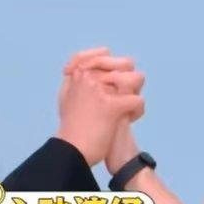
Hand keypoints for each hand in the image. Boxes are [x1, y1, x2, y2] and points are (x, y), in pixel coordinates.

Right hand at [56, 49, 144, 165]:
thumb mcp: (65, 96)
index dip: (114, 64)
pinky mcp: (112, 107)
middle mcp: (89, 77)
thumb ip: (75, 79)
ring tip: (126, 107)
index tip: (111, 79)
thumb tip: (83, 68)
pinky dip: (137, 111)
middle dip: (130, 80)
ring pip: (135, 78)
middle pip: (126, 64)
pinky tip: (128, 120)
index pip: (104, 53)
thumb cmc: (70, 127)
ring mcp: (101, 90)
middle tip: (122, 96)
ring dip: (135, 93)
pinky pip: (138, 100)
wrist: (71, 151)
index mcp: (79, 73)